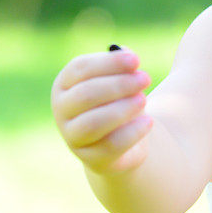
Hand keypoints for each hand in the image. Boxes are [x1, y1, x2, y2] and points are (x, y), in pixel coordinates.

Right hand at [51, 46, 153, 174]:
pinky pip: (110, 145)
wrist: (125, 138)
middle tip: (146, 78)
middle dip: (119, 85)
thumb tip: (127, 54)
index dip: (109, 63)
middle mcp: (63, 110)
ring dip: (123, 108)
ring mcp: (73, 137)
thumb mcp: (122, 77)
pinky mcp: (92, 158)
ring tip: (144, 99)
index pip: (80, 69)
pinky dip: (132, 132)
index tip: (136, 60)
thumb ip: (124, 64)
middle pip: (86, 95)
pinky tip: (149, 122)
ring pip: (94, 123)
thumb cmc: (121, 98)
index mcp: (65, 84)